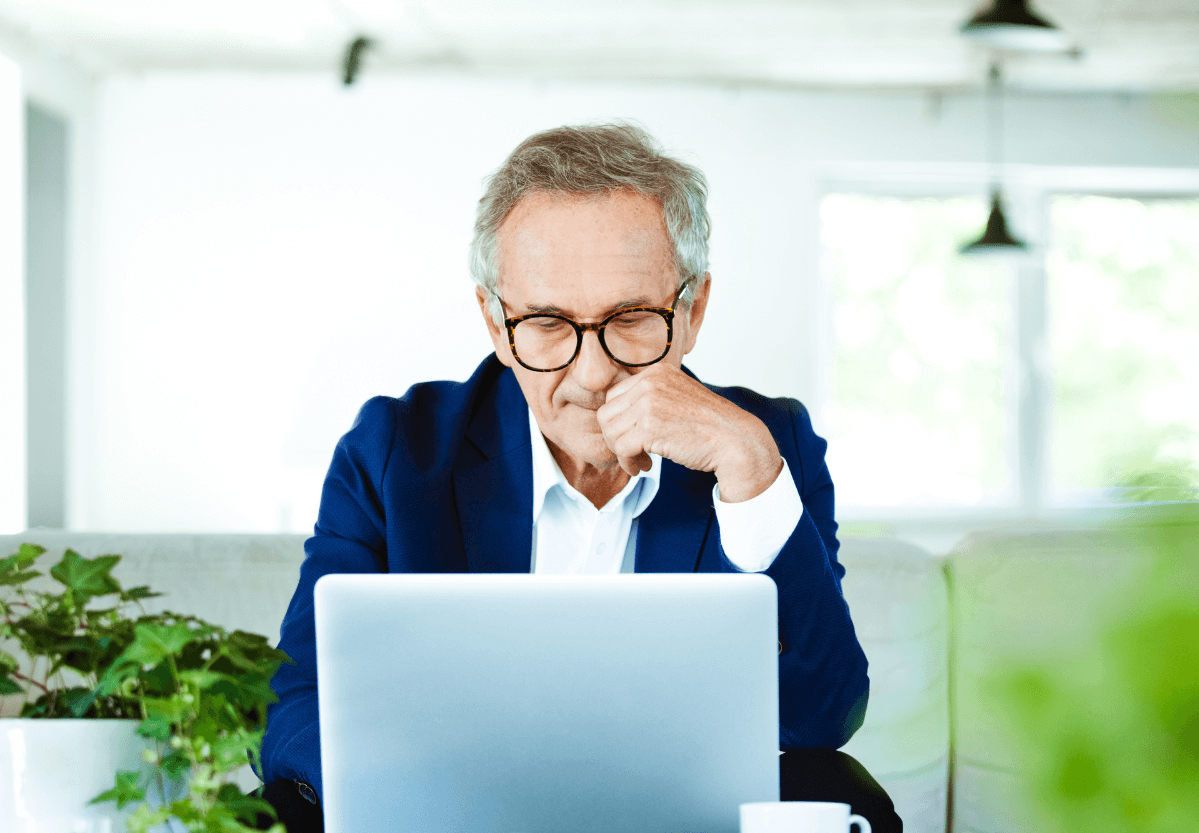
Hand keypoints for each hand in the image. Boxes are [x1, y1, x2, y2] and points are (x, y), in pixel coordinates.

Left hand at [595, 363, 782, 502]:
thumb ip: (651, 398)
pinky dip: (628, 463)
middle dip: (616, 438)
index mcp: (656, 372)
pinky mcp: (649, 427)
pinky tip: (644, 467)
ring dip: (622, 453)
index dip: (620, 422)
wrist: (735, 441)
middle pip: (607, 413)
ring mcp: (648, 403)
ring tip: (641, 462)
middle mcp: (649, 382)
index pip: (615, 396)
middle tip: (635, 453)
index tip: (634, 438)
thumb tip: (619, 416)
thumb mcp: (677, 397)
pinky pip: (621, 448)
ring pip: (610, 431)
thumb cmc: (709, 426)